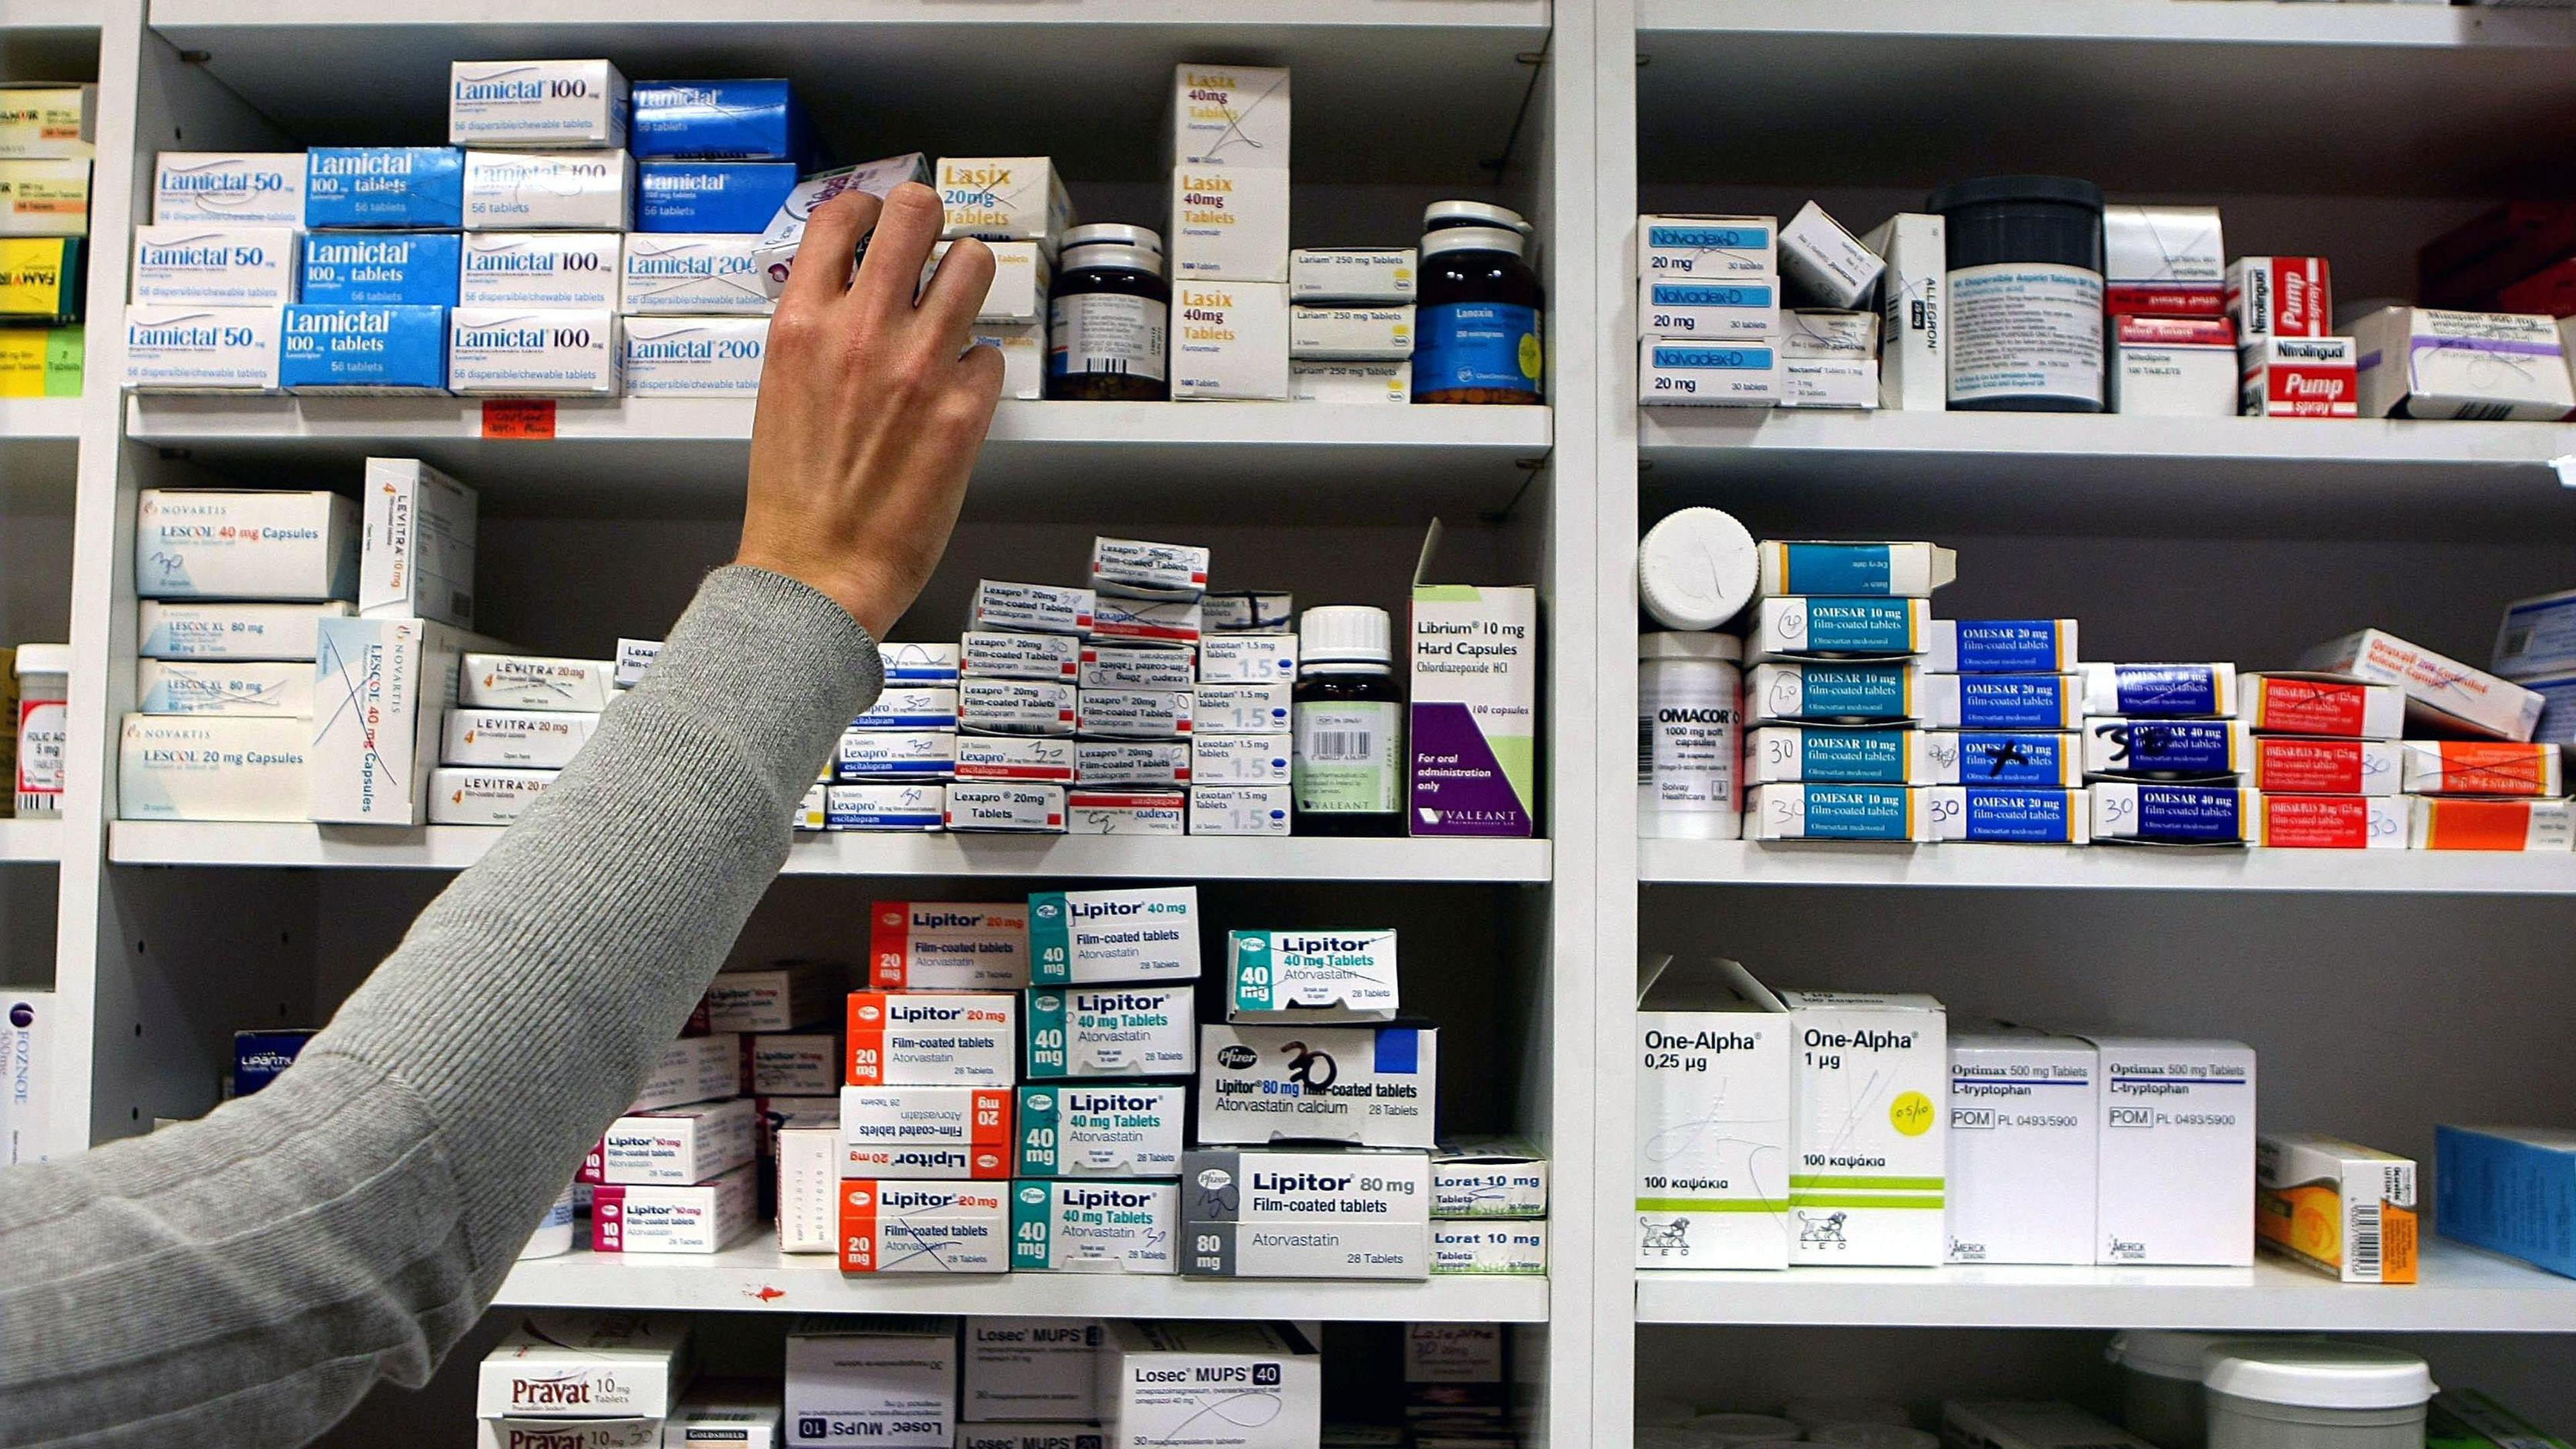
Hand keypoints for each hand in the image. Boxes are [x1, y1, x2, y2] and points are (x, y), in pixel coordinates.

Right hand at [738, 182, 1005, 637]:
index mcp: (803, 323)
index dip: (870, 208)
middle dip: (929, 220)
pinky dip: (978, 369)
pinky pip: (990, 354)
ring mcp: (917, 366)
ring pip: (972, 264)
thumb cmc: (795, 494)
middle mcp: (861, 331)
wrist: (816, 569)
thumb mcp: (782, 387)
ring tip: (957, 307)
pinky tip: (957, 394)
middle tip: (931, 246)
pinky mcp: (963, 410)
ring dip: (968, 279)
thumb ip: (818, 331)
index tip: (880, 218)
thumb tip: (850, 292)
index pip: (842, 216)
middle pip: (915, 212)